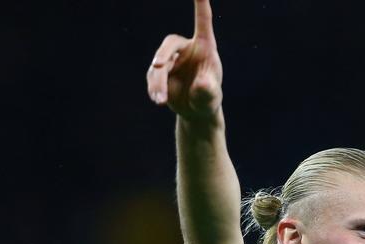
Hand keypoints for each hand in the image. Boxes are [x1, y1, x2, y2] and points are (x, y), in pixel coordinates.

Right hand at [146, 0, 222, 119]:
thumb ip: (208, 89)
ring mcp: (171, 60)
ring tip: (161, 100)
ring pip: (158, 65)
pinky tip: (159, 100)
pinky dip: (154, 88)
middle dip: (163, 54)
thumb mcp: (211, 96)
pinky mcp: (160, 72)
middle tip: (157, 65)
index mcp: (205, 46)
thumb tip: (201, 84)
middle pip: (170, 43)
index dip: (200, 4)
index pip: (203, 21)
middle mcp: (186, 49)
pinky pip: (153, 76)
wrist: (196, 112)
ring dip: (158, 81)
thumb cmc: (208, 98)